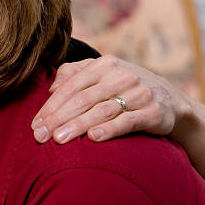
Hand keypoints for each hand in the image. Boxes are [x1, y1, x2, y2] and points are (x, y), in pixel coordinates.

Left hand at [32, 55, 178, 143]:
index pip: (70, 86)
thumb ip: (73, 75)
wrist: (169, 100)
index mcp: (104, 65)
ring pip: (102, 110)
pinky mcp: (154, 112)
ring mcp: (139, 93)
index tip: (35, 124)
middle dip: (57, 118)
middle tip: (40, 136)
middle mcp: (122, 76)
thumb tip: (51, 88)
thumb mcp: (100, 74)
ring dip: (77, 126)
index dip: (50, 106)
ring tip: (58, 139)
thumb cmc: (122, 88)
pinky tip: (93, 137)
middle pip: (82, 99)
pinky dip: (110, 129)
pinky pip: (128, 121)